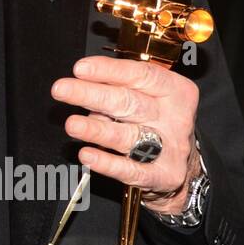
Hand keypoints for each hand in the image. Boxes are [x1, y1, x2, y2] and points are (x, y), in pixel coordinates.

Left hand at [51, 55, 199, 213]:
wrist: (182, 165)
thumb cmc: (157, 121)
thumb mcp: (149, 96)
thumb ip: (120, 87)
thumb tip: (83, 83)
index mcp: (175, 91)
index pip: (142, 75)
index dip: (109, 70)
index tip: (80, 68)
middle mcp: (175, 119)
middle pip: (130, 103)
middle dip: (92, 95)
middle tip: (61, 90)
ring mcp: (171, 149)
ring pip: (128, 137)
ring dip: (96, 130)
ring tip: (71, 124)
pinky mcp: (162, 176)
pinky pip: (131, 170)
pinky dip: (107, 163)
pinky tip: (87, 155)